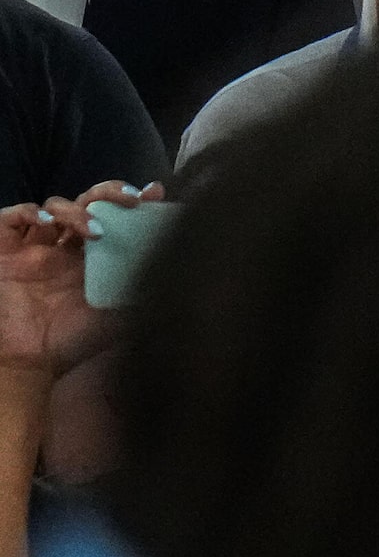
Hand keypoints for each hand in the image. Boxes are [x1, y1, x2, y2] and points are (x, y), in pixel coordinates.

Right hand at [0, 180, 153, 394]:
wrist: (28, 363)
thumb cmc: (71, 345)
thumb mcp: (117, 321)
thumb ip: (140, 300)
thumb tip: (183, 286)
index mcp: (94, 260)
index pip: (115, 220)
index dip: (134, 203)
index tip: (158, 193)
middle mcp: (65, 248)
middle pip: (87, 203)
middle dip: (110, 193)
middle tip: (133, 198)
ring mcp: (34, 246)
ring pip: (55, 206)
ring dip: (77, 210)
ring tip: (96, 230)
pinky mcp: (4, 247)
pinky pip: (14, 218)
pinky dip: (31, 213)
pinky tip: (48, 221)